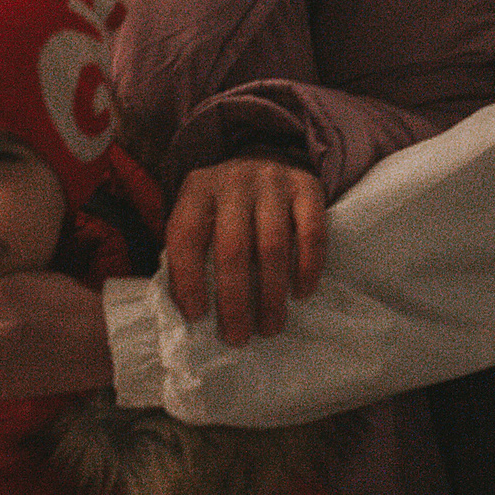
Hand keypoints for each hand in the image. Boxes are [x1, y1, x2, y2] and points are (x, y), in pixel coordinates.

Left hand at [164, 156, 326, 343]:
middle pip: (232, 247)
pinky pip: (311, 232)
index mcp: (197, 188)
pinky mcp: (307, 186)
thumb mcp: (200, 215)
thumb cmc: (227, 206)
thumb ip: (189, 252)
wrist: (267, 158)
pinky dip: (307, 268)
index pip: (185, 234)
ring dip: (271, 294)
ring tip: (269, 327)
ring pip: (272, 245)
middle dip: (234, 299)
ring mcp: (272, 180)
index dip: (187, 278)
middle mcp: (233, 180)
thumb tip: (183, 309)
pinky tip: (300, 293)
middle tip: (238, 337)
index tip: (196, 316)